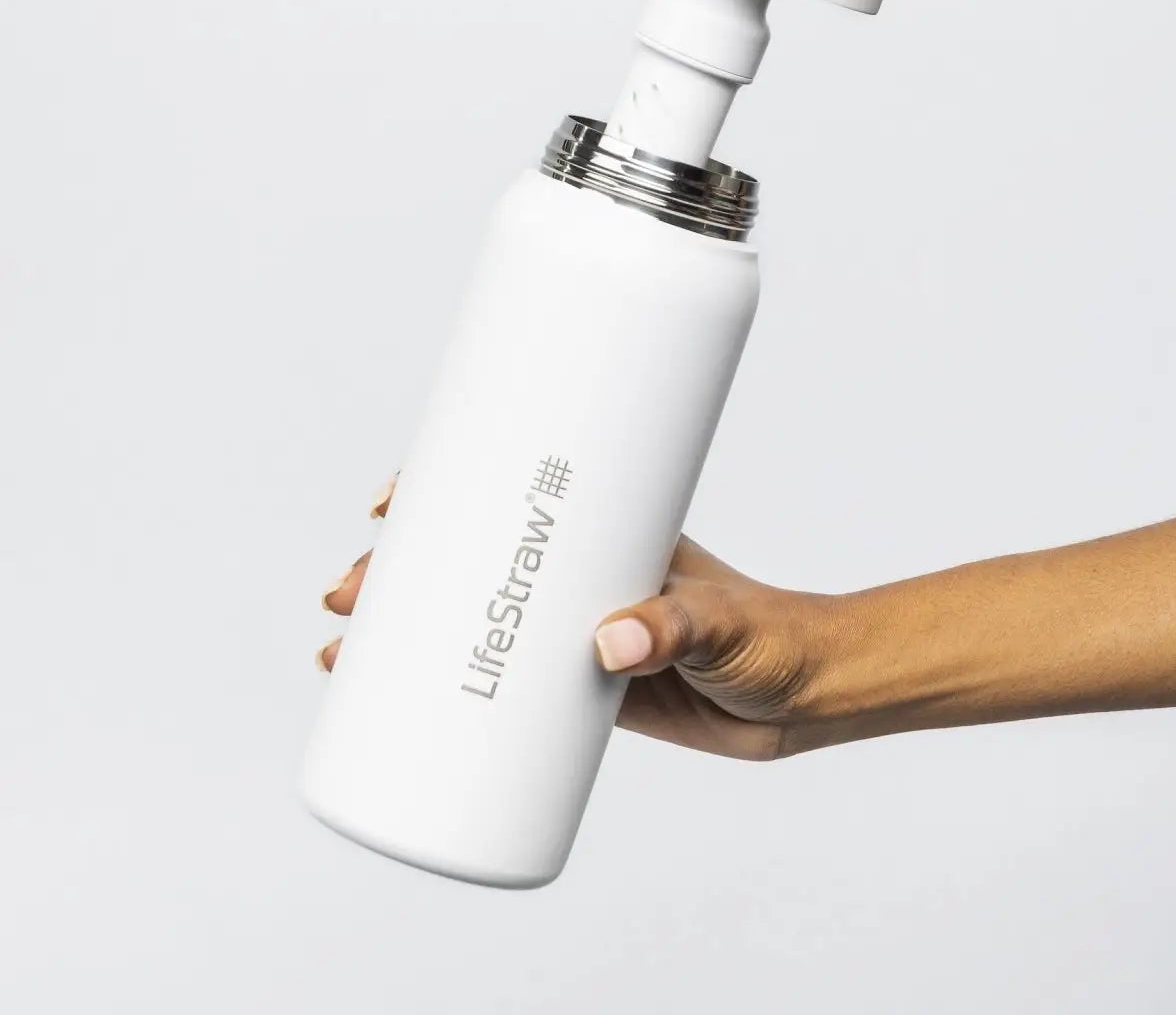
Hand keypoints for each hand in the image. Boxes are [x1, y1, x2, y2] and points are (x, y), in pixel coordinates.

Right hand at [317, 478, 851, 760]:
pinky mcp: (582, 692)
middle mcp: (583, 572)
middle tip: (347, 594)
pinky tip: (394, 714)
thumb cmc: (773, 636)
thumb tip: (610, 642)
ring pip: (473, 618)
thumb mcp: (722, 623)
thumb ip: (675, 628)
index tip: (391, 503)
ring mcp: (576, 631)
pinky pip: (499, 689)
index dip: (442, 489)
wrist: (807, 696)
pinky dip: (445, 693)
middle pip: (470, 555)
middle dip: (398, 571)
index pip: (514, 490)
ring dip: (402, 632)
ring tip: (340, 652)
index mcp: (610, 528)